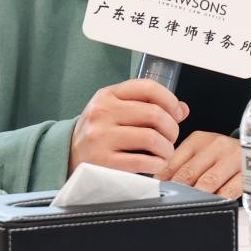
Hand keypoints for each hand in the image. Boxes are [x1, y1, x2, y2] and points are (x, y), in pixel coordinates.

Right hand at [69, 79, 188, 175]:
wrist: (68, 156)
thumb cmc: (99, 133)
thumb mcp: (117, 111)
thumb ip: (148, 106)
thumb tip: (182, 109)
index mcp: (107, 95)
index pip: (147, 87)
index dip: (170, 99)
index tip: (177, 112)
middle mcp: (102, 113)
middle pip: (154, 114)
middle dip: (171, 128)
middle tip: (171, 137)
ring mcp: (100, 137)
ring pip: (151, 138)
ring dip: (167, 148)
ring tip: (165, 152)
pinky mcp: (102, 162)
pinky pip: (142, 162)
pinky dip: (157, 163)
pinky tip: (156, 163)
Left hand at [156, 131, 241, 198]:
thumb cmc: (221, 155)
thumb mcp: (201, 153)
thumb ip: (182, 165)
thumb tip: (160, 185)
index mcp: (198, 140)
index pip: (173, 161)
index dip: (163, 181)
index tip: (157, 194)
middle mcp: (216, 145)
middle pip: (189, 173)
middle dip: (178, 191)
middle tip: (170, 204)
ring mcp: (233, 157)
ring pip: (208, 182)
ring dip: (197, 197)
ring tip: (189, 206)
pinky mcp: (249, 172)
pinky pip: (229, 190)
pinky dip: (218, 199)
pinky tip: (213, 203)